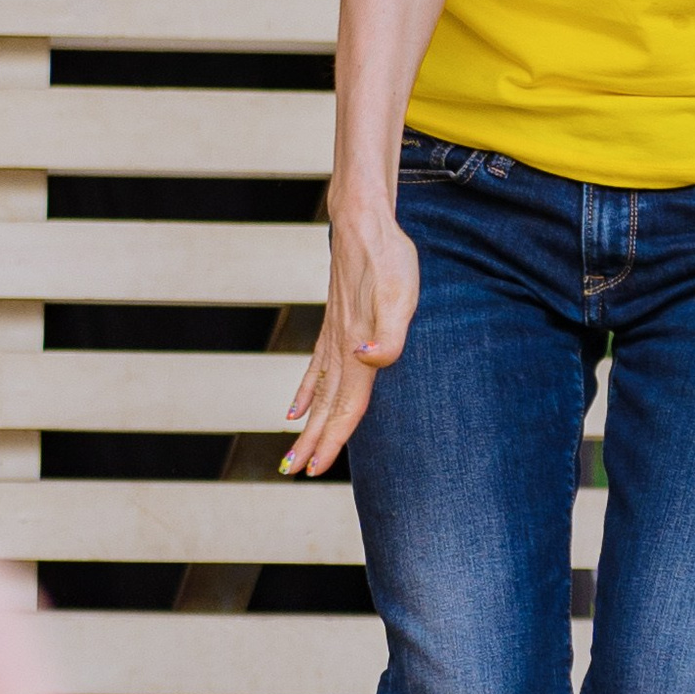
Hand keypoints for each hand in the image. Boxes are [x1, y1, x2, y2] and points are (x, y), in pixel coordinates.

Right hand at [284, 199, 420, 474]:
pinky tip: (296, 407)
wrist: (362, 221)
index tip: (313, 469)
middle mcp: (343, 348)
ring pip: (320, 392)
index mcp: (360, 348)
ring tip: (292, 453)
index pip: (347, 405)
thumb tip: (368, 361)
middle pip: (328, 406)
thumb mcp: (402, 296)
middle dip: (313, 442)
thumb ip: (390, 335)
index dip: (333, 439)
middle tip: (294, 472)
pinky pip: (316, 368)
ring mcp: (334, 336)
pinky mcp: (334, 323)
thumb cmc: (389, 258)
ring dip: (308, 424)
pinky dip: (306, 391)